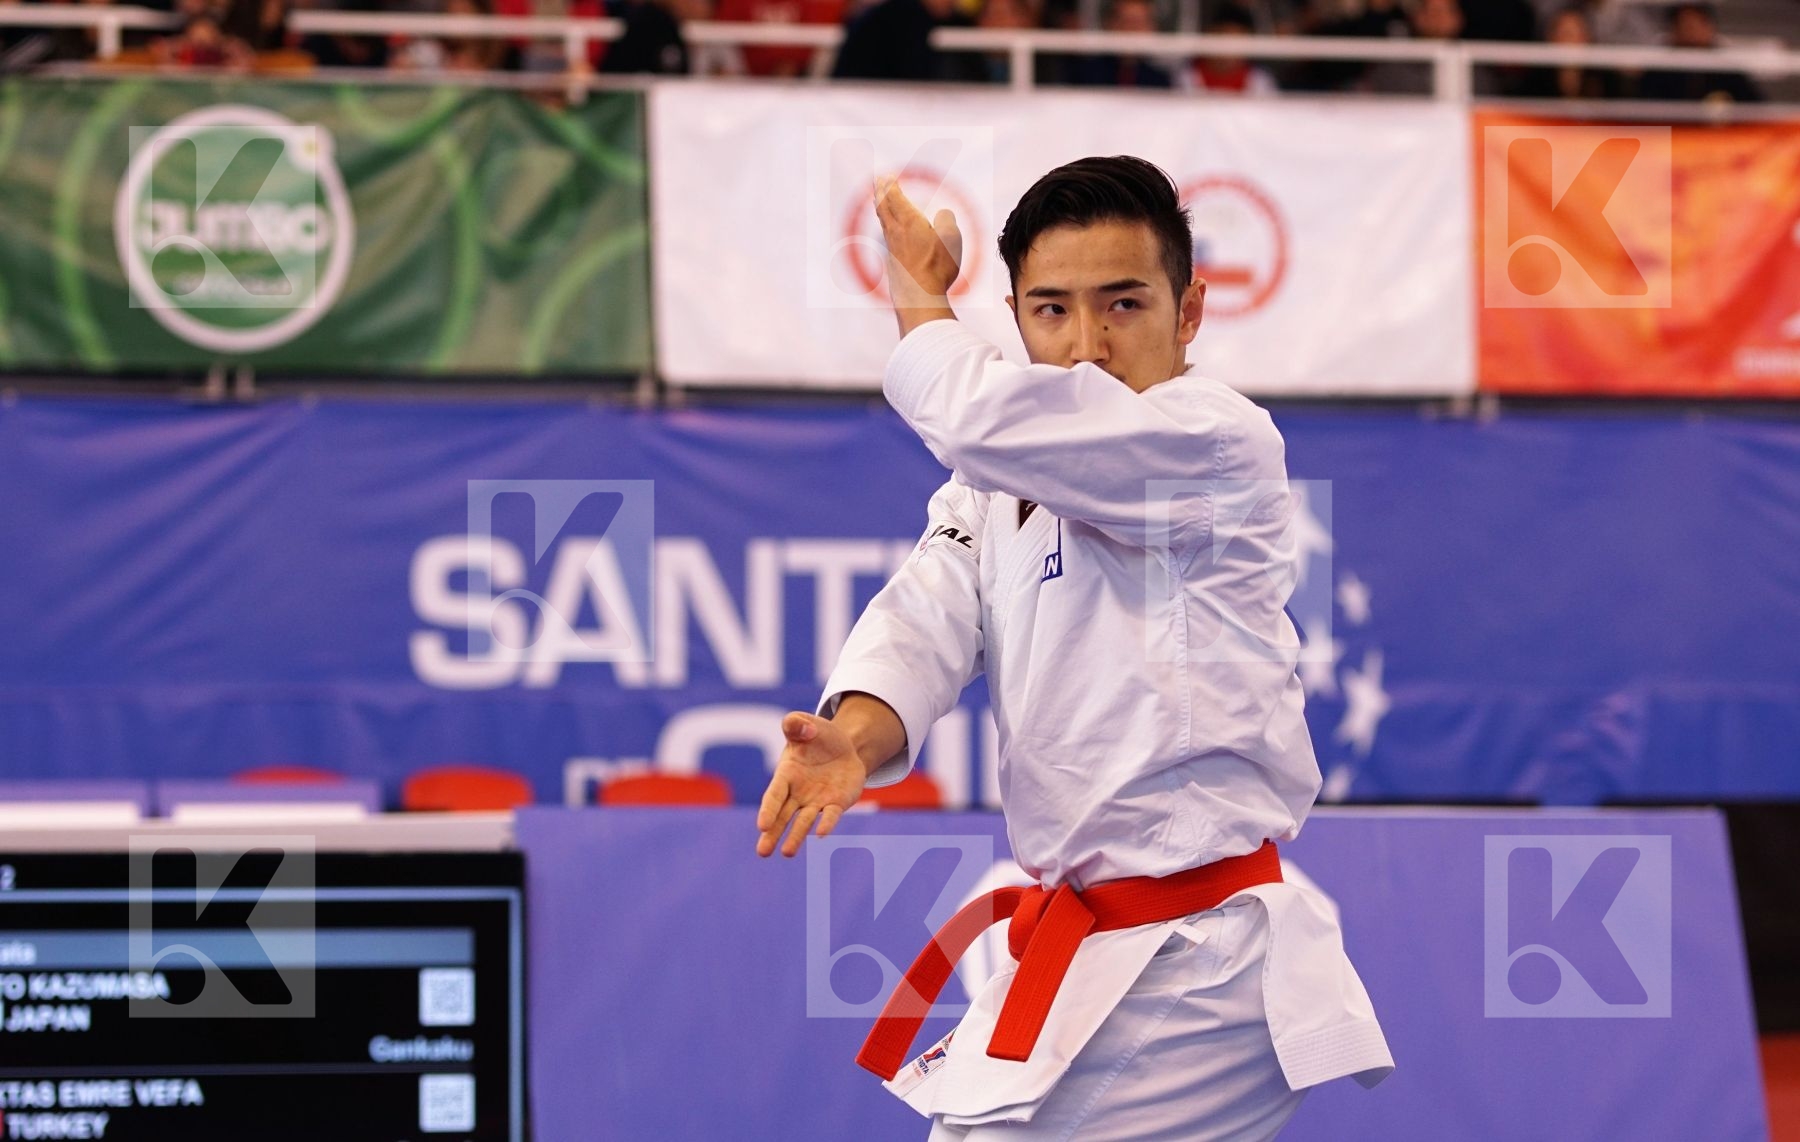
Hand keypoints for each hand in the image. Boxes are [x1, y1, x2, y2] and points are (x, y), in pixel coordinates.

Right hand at [755, 711, 867, 857]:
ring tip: (787, 853)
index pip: (774, 795)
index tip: (762, 826)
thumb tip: (799, 727)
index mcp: (785, 774)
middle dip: (773, 833)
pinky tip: (820, 835)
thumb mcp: (807, 725)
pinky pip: (830, 815)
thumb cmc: (817, 737)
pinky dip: (826, 824)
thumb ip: (797, 724)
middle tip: (763, 852)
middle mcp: (797, 793)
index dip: (768, 810)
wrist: (843, 747)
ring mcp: (816, 801)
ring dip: (796, 837)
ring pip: (803, 822)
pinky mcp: (836, 804)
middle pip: (782, 816)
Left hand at [873, 177, 961, 330]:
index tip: (887, 176)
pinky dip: (886, 227)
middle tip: (877, 181)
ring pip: (883, 222)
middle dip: (880, 192)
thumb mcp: (951, 239)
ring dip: (881, 208)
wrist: (919, 298)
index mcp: (909, 221)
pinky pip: (887, 238)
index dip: (890, 185)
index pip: (895, 197)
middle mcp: (896, 232)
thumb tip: (942, 214)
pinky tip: (888, 232)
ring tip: (879, 201)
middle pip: (884, 207)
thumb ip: (947, 220)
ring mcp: (891, 249)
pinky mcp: (892, 263)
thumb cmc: (937, 267)